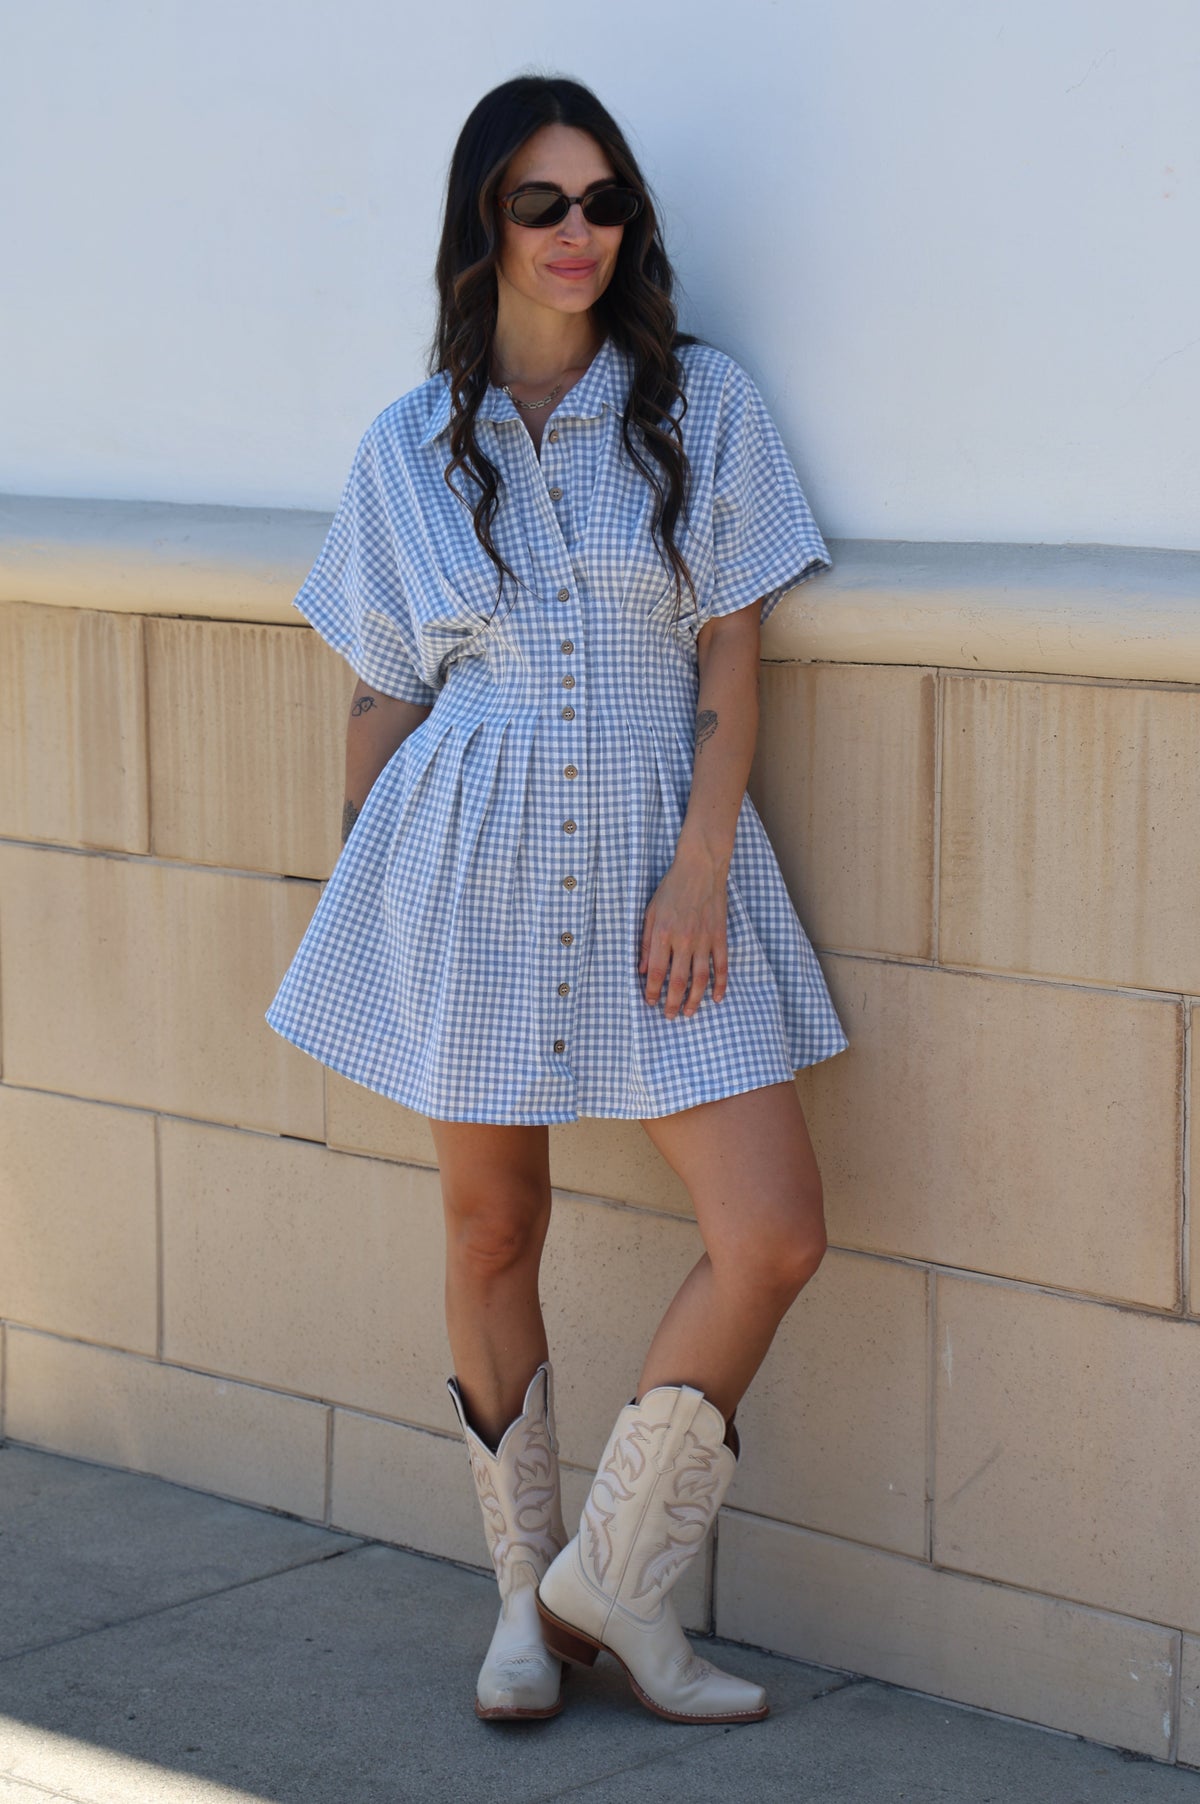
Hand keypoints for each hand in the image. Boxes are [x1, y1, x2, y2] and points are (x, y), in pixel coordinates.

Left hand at [638, 843, 729, 1018]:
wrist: (700, 868)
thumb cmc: (672, 888)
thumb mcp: (650, 912)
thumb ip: (646, 942)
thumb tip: (643, 970)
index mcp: (663, 934)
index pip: (657, 971)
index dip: (653, 991)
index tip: (650, 1002)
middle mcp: (684, 940)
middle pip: (678, 980)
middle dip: (672, 1002)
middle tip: (670, 1016)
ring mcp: (704, 939)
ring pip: (701, 978)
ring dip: (695, 999)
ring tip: (689, 1013)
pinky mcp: (720, 936)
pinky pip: (722, 965)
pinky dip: (721, 984)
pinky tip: (717, 998)